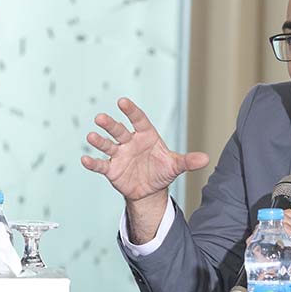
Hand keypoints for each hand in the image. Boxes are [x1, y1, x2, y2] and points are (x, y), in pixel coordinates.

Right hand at [80, 97, 208, 242]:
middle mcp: (130, 142)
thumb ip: (188, 161)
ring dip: (99, 140)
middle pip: (119, 130)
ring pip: (107, 145)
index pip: (138, 120)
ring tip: (92, 136)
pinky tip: (84, 159)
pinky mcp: (111, 169)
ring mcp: (119, 154)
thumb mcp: (175, 165)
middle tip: (101, 118)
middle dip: (110, 124)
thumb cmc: (161, 170)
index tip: (123, 102)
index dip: (131, 111)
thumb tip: (206, 159)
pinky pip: (101, 165)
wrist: (150, 190)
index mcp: (145, 135)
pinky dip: (92, 163)